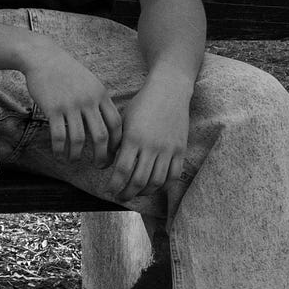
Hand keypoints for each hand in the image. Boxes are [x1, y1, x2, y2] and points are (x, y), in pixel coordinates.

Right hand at [20, 42, 123, 162]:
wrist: (42, 57)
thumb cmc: (66, 70)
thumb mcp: (90, 81)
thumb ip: (99, 100)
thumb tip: (108, 124)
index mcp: (101, 94)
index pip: (116, 124)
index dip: (117, 143)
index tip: (113, 153)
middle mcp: (88, 100)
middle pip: (101, 136)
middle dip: (102, 155)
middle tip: (100, 165)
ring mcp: (70, 104)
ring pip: (78, 139)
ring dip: (76, 155)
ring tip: (72, 161)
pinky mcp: (52, 108)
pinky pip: (59, 135)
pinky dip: (60, 149)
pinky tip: (59, 154)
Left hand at [109, 78, 188, 196]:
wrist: (169, 91)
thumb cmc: (142, 104)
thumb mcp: (123, 121)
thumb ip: (116, 143)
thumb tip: (108, 164)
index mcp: (133, 138)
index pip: (122, 170)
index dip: (114, 185)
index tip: (108, 190)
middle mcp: (151, 146)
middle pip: (139, 181)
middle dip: (127, 193)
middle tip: (119, 197)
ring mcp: (168, 149)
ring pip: (157, 181)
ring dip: (144, 192)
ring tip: (135, 193)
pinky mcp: (181, 150)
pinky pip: (174, 175)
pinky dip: (164, 185)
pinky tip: (154, 187)